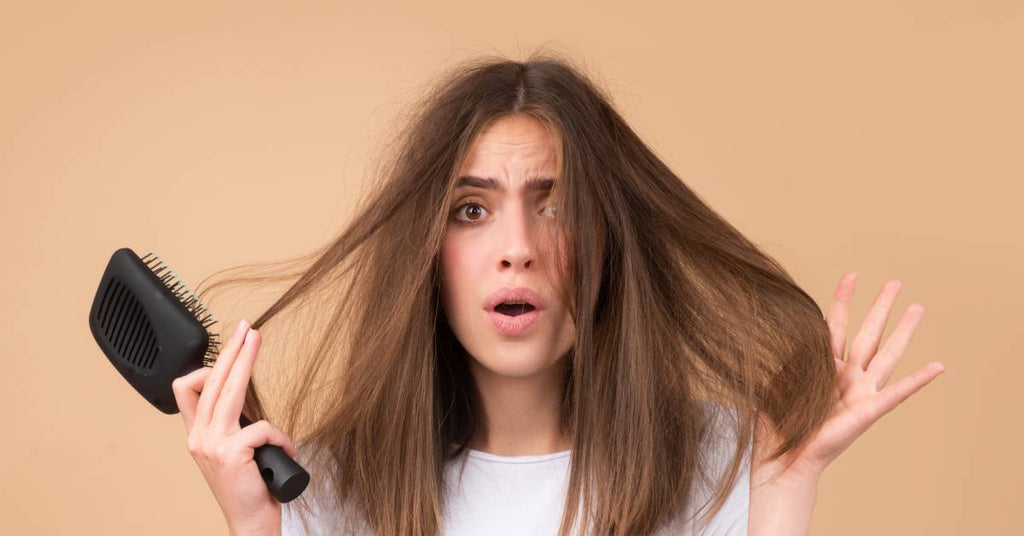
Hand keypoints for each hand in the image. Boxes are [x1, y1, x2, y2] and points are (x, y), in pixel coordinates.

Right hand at [171, 318, 297, 534]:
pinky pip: (261, 426)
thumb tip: (245, 395)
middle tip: (246, 328)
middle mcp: (199, 437)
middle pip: (211, 380)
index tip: (231, 349)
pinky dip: (280, 436)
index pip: (188, 389)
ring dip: (246, 360)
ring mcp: (212, 445)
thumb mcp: (235, 451)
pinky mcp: (231, 454)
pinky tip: (286, 451)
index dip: (207, 365)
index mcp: (198, 435)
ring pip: (229, 390)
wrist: (251, 522)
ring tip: (257, 340)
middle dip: (230, 349)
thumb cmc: (250, 487)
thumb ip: (234, 425)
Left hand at [752, 273, 945, 483]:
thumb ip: (787, 354)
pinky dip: (918, 379)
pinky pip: (898, 392)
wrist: (784, 456)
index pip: (836, 323)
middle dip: (882, 306)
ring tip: (918, 307)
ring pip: (887, 353)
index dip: (844, 299)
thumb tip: (781, 324)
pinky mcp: (869, 410)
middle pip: (869, 332)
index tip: (852, 275)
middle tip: (895, 282)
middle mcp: (846, 374)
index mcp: (823, 365)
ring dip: (903, 330)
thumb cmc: (778, 424)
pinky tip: (938, 365)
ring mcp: (861, 391)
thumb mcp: (779, 380)